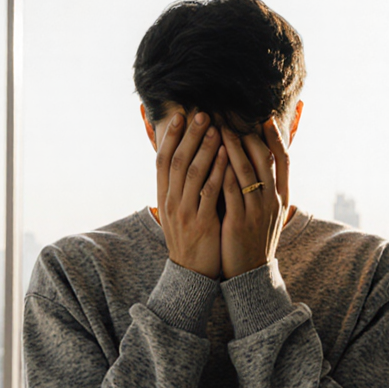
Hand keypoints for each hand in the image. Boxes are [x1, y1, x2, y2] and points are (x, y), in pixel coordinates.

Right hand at [156, 111, 229, 278]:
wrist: (192, 273)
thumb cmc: (190, 238)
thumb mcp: (179, 211)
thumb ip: (181, 188)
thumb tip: (185, 160)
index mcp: (164, 198)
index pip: (162, 161)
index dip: (170, 137)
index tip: (179, 116)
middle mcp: (171, 202)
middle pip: (177, 161)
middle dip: (189, 136)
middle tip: (201, 114)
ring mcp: (185, 212)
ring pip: (192, 174)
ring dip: (204, 148)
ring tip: (215, 128)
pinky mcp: (201, 223)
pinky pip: (209, 192)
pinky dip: (217, 172)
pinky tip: (226, 156)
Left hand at [220, 119, 289, 279]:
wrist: (250, 275)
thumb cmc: (255, 240)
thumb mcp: (267, 214)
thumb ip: (266, 190)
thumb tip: (261, 164)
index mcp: (282, 198)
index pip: (284, 160)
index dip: (276, 138)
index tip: (266, 118)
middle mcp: (273, 201)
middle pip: (264, 159)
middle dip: (248, 134)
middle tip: (233, 114)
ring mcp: (257, 211)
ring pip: (246, 170)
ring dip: (232, 146)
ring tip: (218, 127)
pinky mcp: (239, 221)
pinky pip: (231, 190)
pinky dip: (223, 171)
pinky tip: (212, 156)